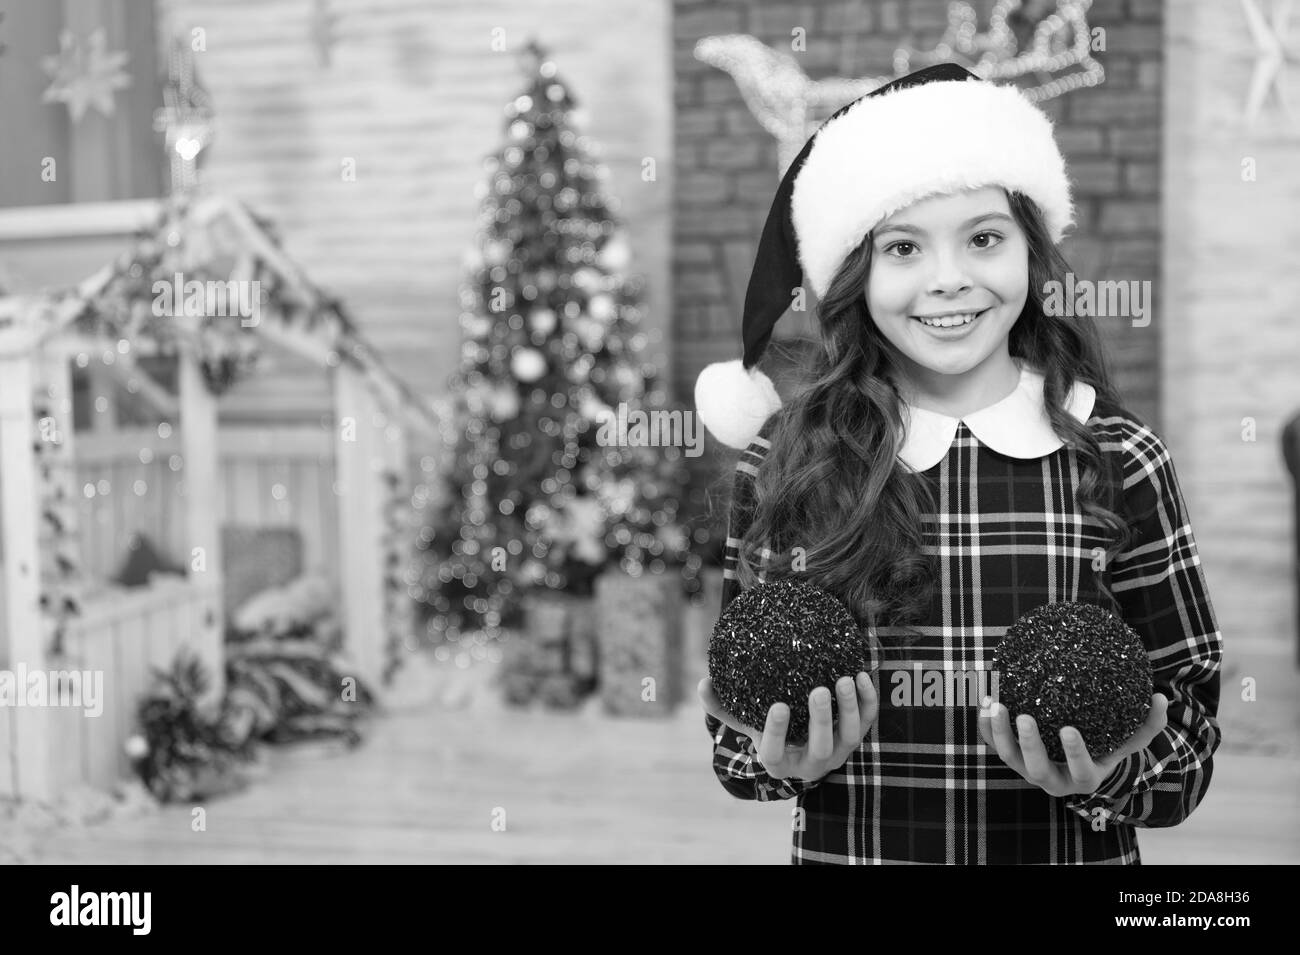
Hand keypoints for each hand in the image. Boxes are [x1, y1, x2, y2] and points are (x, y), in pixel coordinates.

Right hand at [698, 672, 878, 782]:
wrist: (801, 744)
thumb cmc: (770, 730)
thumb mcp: (745, 722)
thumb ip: (723, 706)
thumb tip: (703, 683)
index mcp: (779, 762)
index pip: (776, 753)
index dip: (777, 732)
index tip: (779, 706)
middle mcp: (811, 763)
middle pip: (820, 748)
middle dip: (822, 720)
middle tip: (819, 690)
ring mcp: (837, 753)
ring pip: (849, 737)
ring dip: (850, 709)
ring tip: (845, 679)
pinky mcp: (854, 738)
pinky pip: (867, 723)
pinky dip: (868, 702)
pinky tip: (862, 676)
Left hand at [977, 693, 1168, 797]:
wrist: (1081, 760)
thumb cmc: (1108, 746)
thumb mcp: (1129, 740)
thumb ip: (1148, 723)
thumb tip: (1162, 698)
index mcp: (1085, 778)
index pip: (1081, 771)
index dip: (1074, 754)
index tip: (1069, 730)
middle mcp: (1054, 779)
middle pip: (1036, 770)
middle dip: (1028, 744)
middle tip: (1024, 716)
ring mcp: (1029, 770)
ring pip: (1008, 757)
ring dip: (998, 732)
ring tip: (995, 703)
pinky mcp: (1012, 757)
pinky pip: (993, 744)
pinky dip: (985, 725)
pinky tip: (983, 700)